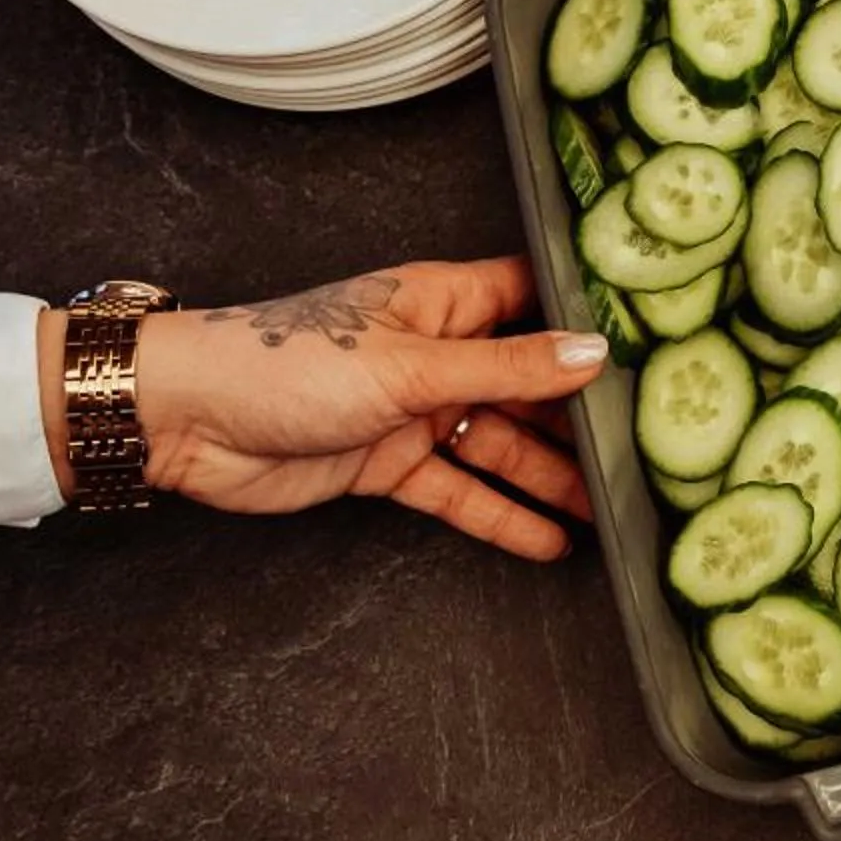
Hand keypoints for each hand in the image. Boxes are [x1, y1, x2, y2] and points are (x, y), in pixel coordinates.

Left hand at [50, 259, 609, 560]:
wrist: (184, 421)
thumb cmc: (281, 364)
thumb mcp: (408, 366)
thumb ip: (506, 367)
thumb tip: (594, 352)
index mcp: (443, 300)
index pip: (536, 299)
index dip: (590, 321)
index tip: (655, 344)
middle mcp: (436, 351)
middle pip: (529, 384)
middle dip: (582, 417)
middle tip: (649, 448)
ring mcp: (414, 409)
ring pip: (501, 444)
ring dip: (551, 478)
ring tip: (613, 512)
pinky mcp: (388, 462)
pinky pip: (459, 490)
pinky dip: (500, 515)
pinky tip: (549, 541)